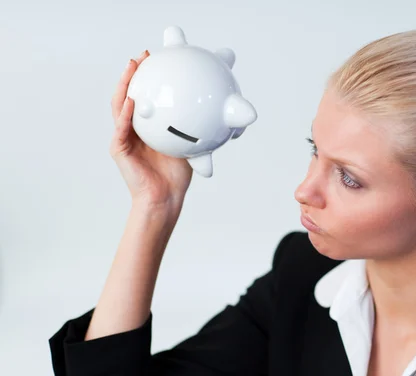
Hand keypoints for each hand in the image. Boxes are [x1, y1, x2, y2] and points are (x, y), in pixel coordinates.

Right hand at [109, 50, 192, 211]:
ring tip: (132, 68)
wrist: (166, 197)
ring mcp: (124, 138)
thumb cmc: (176, 175)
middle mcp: (132, 128)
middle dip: (134, 73)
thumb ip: (194, 126)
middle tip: (144, 55)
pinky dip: (125, 114)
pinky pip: (121, 128)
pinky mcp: (119, 149)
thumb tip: (215, 109)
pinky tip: (131, 101)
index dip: (149, 78)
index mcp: (147, 126)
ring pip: (119, 105)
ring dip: (124, 85)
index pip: (145, 97)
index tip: (158, 59)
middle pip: (128, 94)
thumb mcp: (189, 143)